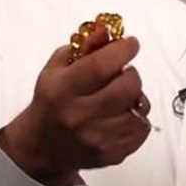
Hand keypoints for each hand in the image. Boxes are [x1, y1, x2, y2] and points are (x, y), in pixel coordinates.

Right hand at [0, 25, 150, 185]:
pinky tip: (122, 114)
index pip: (101, 65)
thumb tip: (106, 31)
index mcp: (63, 90)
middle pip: (127, 87)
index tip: (130, 43)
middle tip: (123, 72)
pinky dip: (138, 117)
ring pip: (139, 108)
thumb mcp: (57, 69)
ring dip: (135, 97)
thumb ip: (84, 48)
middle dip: (131, 74)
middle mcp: (80, 116)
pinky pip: (142, 128)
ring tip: (120, 96)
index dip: (122, 50)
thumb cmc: (51, 102)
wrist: (42, 146)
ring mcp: (98, 138)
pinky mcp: (112, 154)